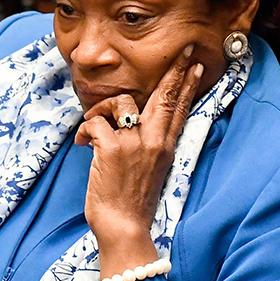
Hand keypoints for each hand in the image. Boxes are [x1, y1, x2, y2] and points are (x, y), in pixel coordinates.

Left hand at [74, 47, 202, 280]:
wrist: (124, 228)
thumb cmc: (130, 203)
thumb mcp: (149, 171)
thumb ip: (146, 146)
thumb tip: (128, 124)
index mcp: (165, 147)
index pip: (179, 110)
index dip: (187, 85)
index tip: (197, 66)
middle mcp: (154, 142)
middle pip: (166, 97)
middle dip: (175, 72)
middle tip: (183, 52)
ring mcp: (134, 144)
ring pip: (121, 103)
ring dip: (101, 110)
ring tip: (92, 129)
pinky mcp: (112, 149)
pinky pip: (96, 122)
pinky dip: (84, 130)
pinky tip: (82, 144)